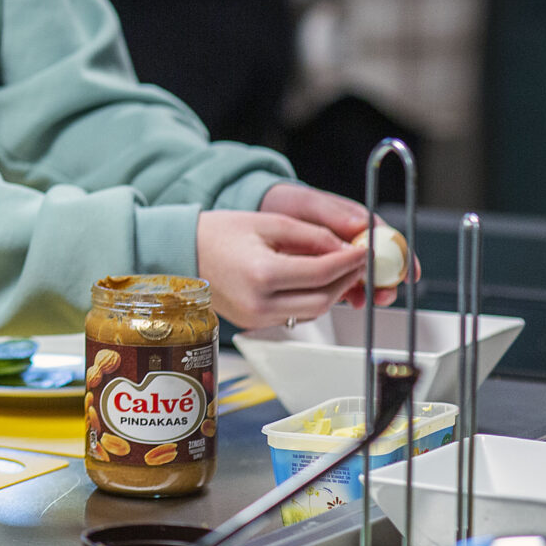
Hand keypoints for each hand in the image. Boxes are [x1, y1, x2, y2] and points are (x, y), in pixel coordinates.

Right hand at [196, 210, 368, 329]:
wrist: (182, 252)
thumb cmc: (217, 233)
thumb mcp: (267, 223)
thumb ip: (310, 235)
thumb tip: (345, 248)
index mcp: (262, 274)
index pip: (321, 273)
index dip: (349, 262)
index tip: (363, 251)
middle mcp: (259, 303)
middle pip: (323, 299)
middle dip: (345, 280)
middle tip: (356, 262)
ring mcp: (256, 317)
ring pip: (313, 311)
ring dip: (331, 291)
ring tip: (337, 270)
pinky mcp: (254, 323)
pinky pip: (295, 314)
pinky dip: (311, 299)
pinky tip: (313, 282)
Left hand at [260, 181, 414, 306]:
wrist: (260, 213)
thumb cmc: (286, 201)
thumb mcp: (308, 202)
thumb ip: (334, 214)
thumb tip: (362, 225)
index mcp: (355, 222)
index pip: (387, 238)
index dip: (402, 256)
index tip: (409, 271)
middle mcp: (351, 242)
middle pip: (378, 264)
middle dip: (385, 281)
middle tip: (384, 292)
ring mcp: (337, 259)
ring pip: (360, 279)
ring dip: (365, 291)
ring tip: (361, 299)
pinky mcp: (322, 273)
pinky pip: (338, 286)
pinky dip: (342, 294)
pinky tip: (342, 299)